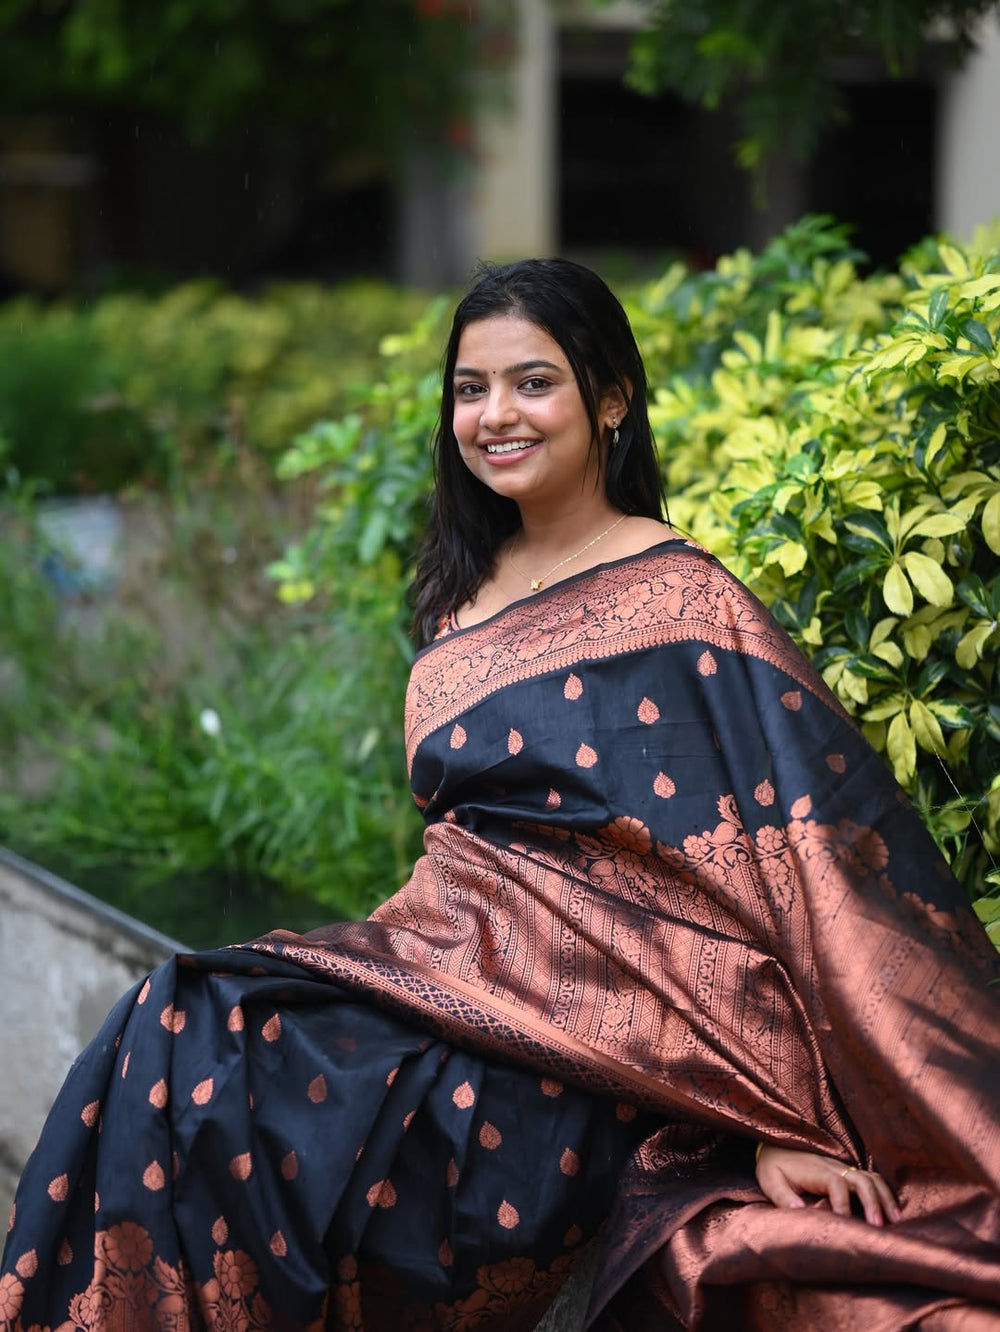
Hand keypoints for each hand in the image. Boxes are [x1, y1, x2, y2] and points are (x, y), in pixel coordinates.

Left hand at [755, 1145, 901, 1226]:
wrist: (775, 1145)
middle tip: (878, 1226)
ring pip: (870, 1177)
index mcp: (815, 1170)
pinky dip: (884, 1191)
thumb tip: (798, 1210)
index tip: (845, 1224)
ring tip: (895, 1220)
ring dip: (884, 1197)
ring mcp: (841, 1167)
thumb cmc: (774, 1166)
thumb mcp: (770, 1180)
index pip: (836, 1184)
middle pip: (860, 1178)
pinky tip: (892, 1210)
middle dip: (873, 1202)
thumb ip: (782, 1196)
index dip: (843, 1203)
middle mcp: (832, 1166)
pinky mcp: (846, 1171)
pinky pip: (870, 1177)